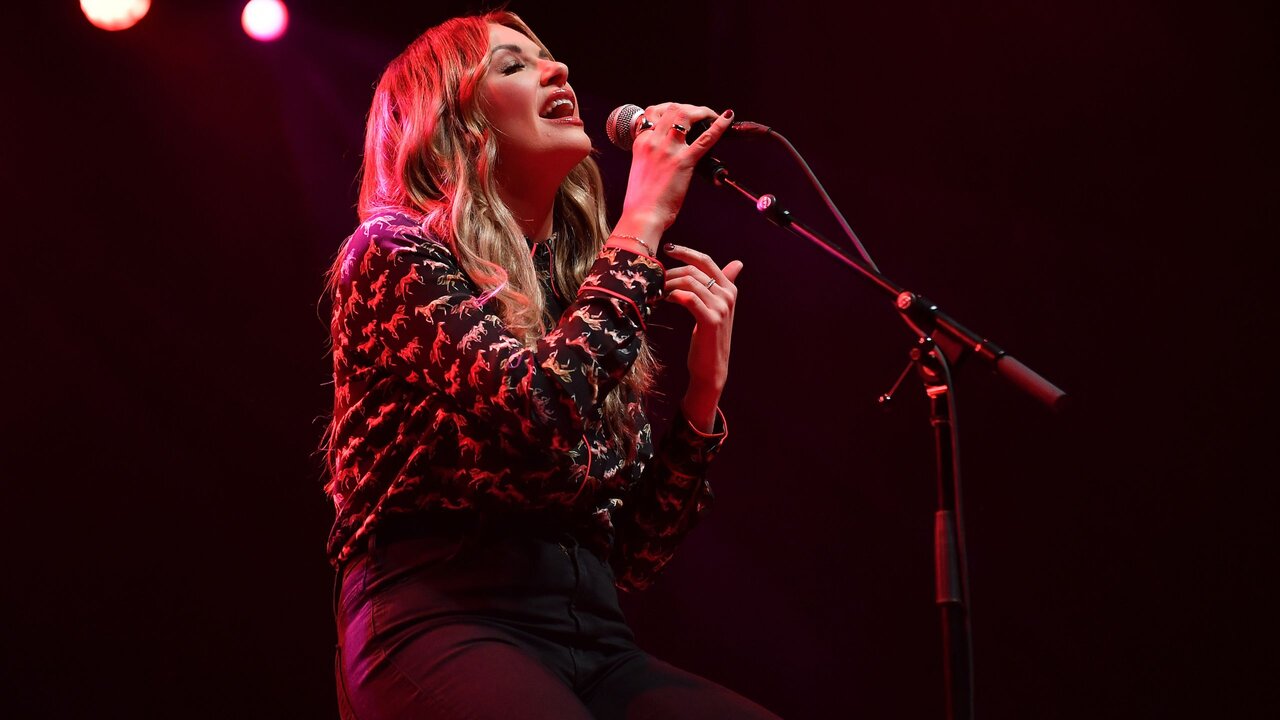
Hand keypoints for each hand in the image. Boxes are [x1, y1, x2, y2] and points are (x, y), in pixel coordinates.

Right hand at [614, 104, 733, 240]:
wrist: (642, 215)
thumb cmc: (642, 199)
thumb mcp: (641, 168)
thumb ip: (652, 155)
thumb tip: (666, 153)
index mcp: (641, 142)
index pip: (653, 112)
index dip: (671, 109)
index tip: (682, 114)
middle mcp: (653, 141)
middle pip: (673, 109)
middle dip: (690, 109)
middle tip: (701, 115)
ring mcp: (668, 150)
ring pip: (687, 116)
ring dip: (702, 112)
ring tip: (712, 115)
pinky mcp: (683, 161)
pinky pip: (705, 138)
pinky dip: (719, 126)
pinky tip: (728, 119)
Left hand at [662, 243, 742, 431]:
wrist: (711, 368)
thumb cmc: (709, 338)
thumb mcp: (718, 309)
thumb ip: (724, 285)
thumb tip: (738, 263)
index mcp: (730, 289)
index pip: (706, 260)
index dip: (686, 252)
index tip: (667, 249)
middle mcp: (728, 295)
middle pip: (695, 269)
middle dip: (672, 271)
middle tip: (656, 278)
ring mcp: (721, 307)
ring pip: (690, 282)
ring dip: (668, 284)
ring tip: (656, 291)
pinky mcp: (711, 320)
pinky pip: (688, 298)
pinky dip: (673, 295)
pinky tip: (664, 299)